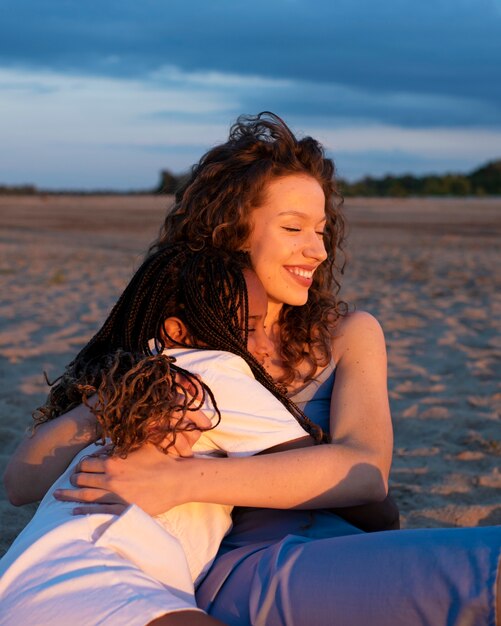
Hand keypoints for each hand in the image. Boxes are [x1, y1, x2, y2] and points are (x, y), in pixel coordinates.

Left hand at [54, 443, 190, 515]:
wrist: (177, 480)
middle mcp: (110, 479)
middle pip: (81, 479)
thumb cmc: (162, 460)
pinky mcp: (122, 509)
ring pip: (85, 496)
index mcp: (114, 461)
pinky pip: (97, 511)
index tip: (78, 468)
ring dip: (69, 495)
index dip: (79, 466)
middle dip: (72, 480)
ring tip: (58, 496)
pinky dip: (83, 510)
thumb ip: (126, 443)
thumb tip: (115, 439)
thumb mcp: (142, 444)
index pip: (86, 463)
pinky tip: (75, 510)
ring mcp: (115, 495)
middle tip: (68, 481)